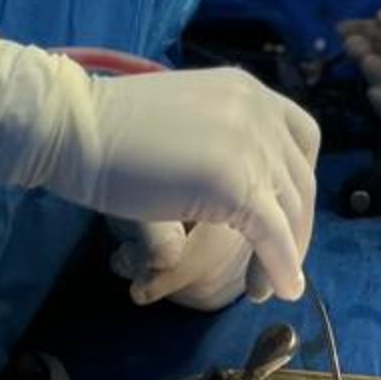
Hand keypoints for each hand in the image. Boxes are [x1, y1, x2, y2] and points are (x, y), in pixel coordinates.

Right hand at [0, 29, 318, 300]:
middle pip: (300, 180)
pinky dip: (281, 265)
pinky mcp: (233, 182)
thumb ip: (221, 140)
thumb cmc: (114, 129)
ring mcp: (249, 143)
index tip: (284, 216)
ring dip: (286, 256)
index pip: (302, 138)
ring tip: (265, 288)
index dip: (299, 183)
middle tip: (277, 268)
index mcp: (248, 90)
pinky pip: (271, 232)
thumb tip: (239, 187)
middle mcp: (259, 109)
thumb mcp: (186, 121)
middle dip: (295, 230)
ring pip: (290, 210)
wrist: (77, 128)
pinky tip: (277, 289)